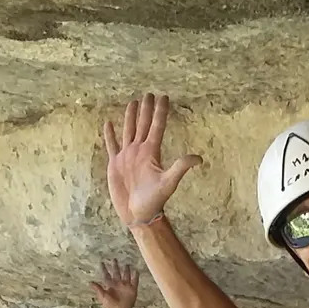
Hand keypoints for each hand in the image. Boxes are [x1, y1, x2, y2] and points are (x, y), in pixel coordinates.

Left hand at [91, 259, 139, 307]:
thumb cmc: (109, 306)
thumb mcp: (103, 296)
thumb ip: (98, 288)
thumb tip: (90, 282)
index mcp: (110, 286)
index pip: (107, 275)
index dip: (104, 269)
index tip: (102, 262)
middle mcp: (118, 285)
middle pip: (116, 273)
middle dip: (115, 266)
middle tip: (114, 259)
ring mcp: (125, 287)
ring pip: (126, 276)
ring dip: (126, 270)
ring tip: (127, 264)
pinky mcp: (132, 290)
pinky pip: (135, 281)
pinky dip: (136, 276)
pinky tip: (136, 271)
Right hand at [102, 93, 200, 227]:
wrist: (138, 213)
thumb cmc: (154, 200)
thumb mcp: (168, 183)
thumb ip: (180, 168)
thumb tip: (199, 159)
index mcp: (151, 152)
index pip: (156, 126)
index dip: (160, 112)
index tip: (163, 97)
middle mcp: (139, 150)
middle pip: (143, 124)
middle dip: (146, 109)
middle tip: (149, 94)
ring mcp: (127, 156)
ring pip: (128, 130)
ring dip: (130, 117)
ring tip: (132, 102)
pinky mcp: (115, 164)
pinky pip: (112, 145)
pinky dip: (110, 135)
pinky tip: (109, 123)